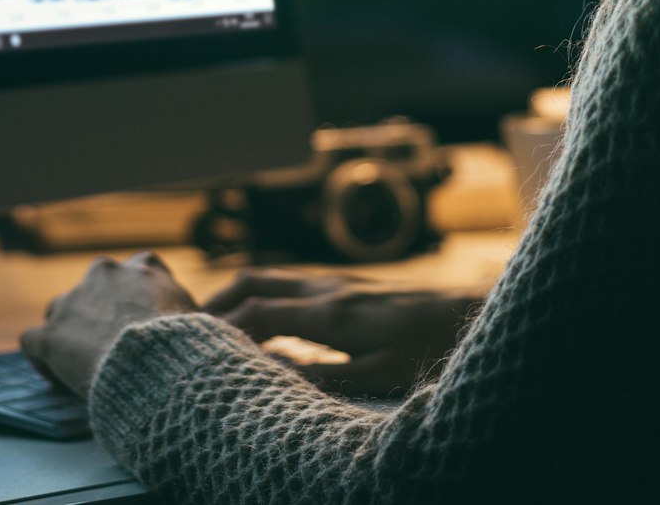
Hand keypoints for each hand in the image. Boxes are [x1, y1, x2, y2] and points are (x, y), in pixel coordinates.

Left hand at [21, 251, 198, 396]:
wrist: (157, 362)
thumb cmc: (187, 344)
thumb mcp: (202, 315)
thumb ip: (188, 311)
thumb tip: (203, 329)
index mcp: (143, 266)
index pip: (136, 270)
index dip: (135, 297)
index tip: (139, 320)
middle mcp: (105, 273)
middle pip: (93, 288)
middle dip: (98, 311)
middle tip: (111, 344)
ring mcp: (73, 302)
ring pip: (60, 311)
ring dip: (68, 331)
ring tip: (79, 362)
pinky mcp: (50, 335)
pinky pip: (34, 341)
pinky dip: (41, 357)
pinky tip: (53, 375)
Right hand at [203, 269, 485, 397]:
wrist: (476, 312)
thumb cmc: (433, 349)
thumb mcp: (382, 374)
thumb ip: (327, 378)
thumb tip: (276, 379)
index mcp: (332, 313)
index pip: (256, 314)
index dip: (220, 330)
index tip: (190, 348)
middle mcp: (328, 289)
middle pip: (253, 282)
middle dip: (214, 302)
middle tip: (184, 329)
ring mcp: (338, 283)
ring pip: (270, 280)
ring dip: (236, 298)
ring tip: (210, 327)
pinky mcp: (349, 287)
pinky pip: (291, 287)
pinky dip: (262, 300)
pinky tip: (261, 327)